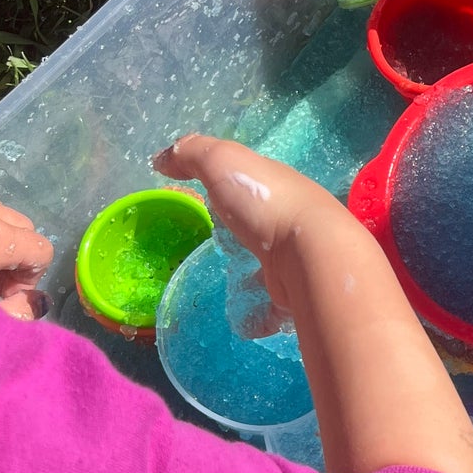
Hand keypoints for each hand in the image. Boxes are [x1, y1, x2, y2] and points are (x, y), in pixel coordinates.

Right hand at [153, 136, 353, 320]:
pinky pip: (270, 306)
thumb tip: (161, 159)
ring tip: (222, 284)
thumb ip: (192, 155)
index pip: (251, 185)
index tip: (205, 203)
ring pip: (267, 266)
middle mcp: (290, 221)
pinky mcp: (294, 293)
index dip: (230, 189)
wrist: (310, 255)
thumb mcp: (223, 162)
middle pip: (260, 227)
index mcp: (276, 187)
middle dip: (241, 235)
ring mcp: (295, 259)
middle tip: (213, 247)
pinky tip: (240, 318)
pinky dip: (256, 313)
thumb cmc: (263, 202)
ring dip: (249, 274)